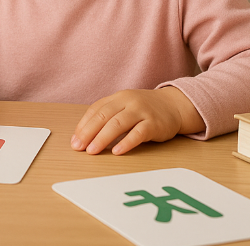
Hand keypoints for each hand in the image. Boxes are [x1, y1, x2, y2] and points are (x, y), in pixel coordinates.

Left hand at [70, 87, 205, 154]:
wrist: (174, 105)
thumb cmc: (144, 109)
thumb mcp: (125, 106)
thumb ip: (108, 116)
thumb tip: (85, 135)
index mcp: (118, 97)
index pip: (96, 110)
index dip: (83, 125)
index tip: (74, 140)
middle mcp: (128, 102)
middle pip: (104, 116)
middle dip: (88, 132)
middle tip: (78, 147)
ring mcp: (141, 112)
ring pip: (118, 124)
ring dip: (103, 138)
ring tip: (92, 151)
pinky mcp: (154, 124)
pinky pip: (138, 133)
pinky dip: (126, 142)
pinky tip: (117, 151)